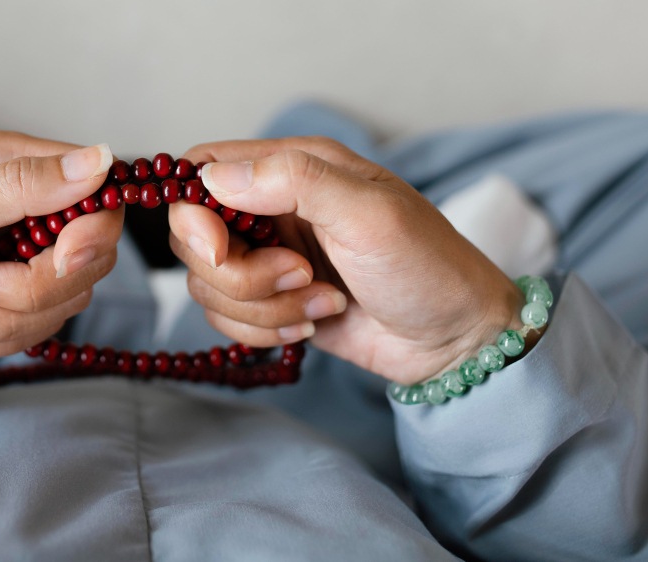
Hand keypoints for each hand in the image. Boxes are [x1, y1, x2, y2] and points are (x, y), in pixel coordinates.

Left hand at [0, 131, 121, 356]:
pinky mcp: (16, 297)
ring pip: (67, 297)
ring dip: (7, 318)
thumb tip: (100, 159)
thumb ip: (21, 187)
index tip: (62, 259)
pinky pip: (42, 326)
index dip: (91, 231)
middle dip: (36, 287)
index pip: (96, 191)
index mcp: (10, 165)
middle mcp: (26, 205)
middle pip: (89, 253)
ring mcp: (23, 254)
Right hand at [168, 137, 523, 384]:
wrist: (454, 339)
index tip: (223, 249)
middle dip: (239, 274)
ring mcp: (266, 259)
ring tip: (324, 301)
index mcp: (292, 169)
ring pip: (209, 286)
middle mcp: (270, 210)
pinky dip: (265, 330)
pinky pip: (227, 320)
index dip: (194, 213)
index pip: (201, 171)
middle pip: (193, 238)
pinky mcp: (270, 303)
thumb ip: (293, 181)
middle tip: (299, 275)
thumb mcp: (370, 213)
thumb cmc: (427, 265)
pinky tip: (316, 322)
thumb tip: (213, 177)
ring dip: (263, 307)